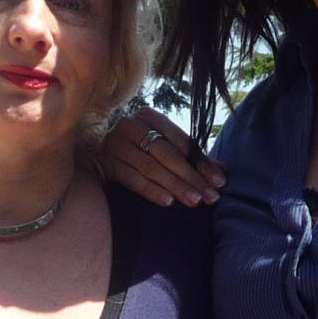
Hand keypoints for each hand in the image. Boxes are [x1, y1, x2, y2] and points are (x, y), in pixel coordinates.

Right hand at [101, 106, 224, 207]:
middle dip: (192, 177)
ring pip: (152, 168)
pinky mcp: (105, 163)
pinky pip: (132, 179)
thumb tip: (223, 170)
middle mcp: (131, 126)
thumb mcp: (163, 145)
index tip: (220, 182)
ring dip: (176, 186)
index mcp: (150, 116)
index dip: (202, 162)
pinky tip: (168, 202)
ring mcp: (115, 144)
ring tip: (195, 201)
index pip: (182, 141)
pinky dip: (151, 190)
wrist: (94, 147)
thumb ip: (191, 157)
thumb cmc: (138, 147)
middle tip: (211, 197)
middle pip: (168, 154)